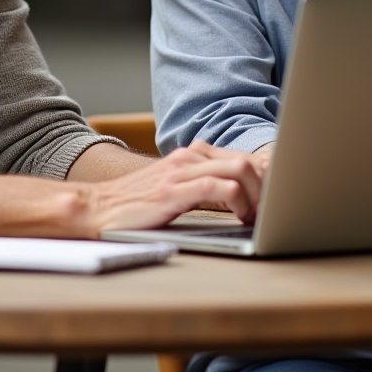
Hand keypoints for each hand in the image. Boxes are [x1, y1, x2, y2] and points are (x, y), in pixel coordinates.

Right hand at [83, 141, 268, 235]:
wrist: (97, 207)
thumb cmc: (136, 205)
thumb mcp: (175, 188)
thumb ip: (203, 184)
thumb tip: (243, 194)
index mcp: (191, 154)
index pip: (242, 155)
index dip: (265, 178)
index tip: (274, 199)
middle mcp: (188, 156)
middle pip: (247, 159)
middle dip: (267, 187)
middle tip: (270, 211)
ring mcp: (181, 171)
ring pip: (239, 168)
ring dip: (257, 194)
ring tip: (257, 216)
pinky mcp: (174, 190)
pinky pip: (219, 187)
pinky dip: (239, 201)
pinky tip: (240, 217)